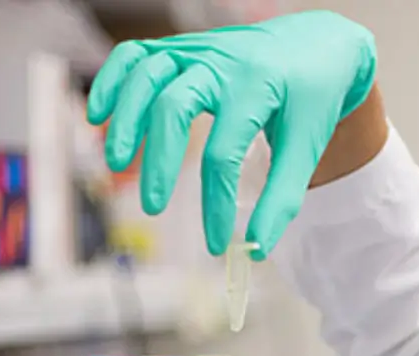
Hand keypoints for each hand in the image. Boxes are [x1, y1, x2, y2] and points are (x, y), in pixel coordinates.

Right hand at [85, 11, 377, 257]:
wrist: (319, 45)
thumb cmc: (312, 99)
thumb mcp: (308, 146)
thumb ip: (282, 197)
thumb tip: (257, 248)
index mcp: (258, 86)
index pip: (224, 153)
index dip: (215, 204)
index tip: (215, 243)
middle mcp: (221, 61)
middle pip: (173, 106)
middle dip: (158, 161)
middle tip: (153, 207)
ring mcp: (196, 49)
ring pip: (145, 76)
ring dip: (125, 119)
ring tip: (116, 164)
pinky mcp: (180, 47)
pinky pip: (134, 55)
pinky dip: (111, 81)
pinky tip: (98, 115)